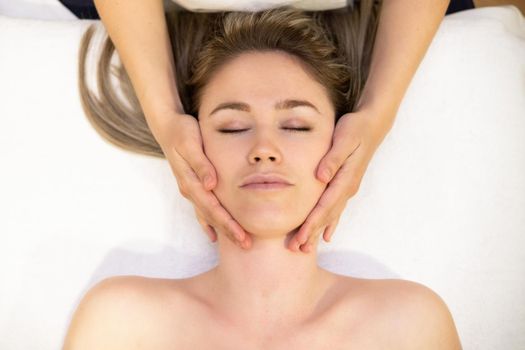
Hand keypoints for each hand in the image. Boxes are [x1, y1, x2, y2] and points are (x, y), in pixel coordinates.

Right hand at [153, 111, 251, 248]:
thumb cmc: (182, 132)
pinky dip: (208, 223)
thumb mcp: (191, 144)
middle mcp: (190, 189)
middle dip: (229, 232)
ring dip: (222, 229)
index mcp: (191, 182)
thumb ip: (201, 165)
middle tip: (246, 245)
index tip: (242, 236)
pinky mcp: (192, 186)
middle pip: (212, 216)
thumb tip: (211, 185)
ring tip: (238, 242)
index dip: (228, 224)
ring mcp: (190, 189)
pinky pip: (201, 209)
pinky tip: (214, 234)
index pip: (213, 208)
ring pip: (207, 215)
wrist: (168, 127)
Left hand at [287, 107, 393, 252]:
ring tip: (306, 248)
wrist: (372, 125)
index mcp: (345, 178)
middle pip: (327, 216)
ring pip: (331, 215)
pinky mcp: (346, 185)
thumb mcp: (343, 139)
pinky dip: (329, 223)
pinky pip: (336, 209)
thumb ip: (332, 158)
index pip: (325, 206)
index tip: (301, 237)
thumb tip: (320, 177)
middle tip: (297, 249)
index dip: (312, 223)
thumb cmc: (355, 129)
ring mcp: (347, 188)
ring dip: (318, 232)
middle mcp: (347, 188)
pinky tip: (325, 235)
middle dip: (312, 233)